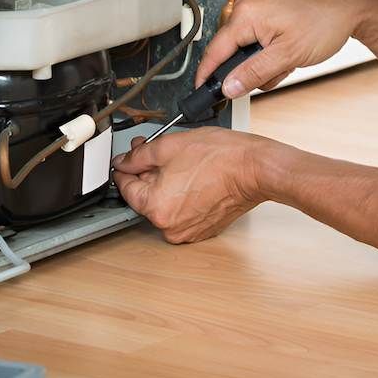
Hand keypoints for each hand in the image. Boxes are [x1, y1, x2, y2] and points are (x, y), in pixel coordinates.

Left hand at [111, 127, 269, 243]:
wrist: (254, 168)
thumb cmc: (220, 157)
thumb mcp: (169, 146)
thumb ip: (138, 156)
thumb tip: (123, 162)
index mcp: (156, 208)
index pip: (126, 188)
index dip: (125, 168)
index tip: (128, 159)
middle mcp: (170, 227)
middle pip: (146, 197)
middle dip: (147, 173)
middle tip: (156, 152)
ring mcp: (188, 231)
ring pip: (165, 204)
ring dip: (166, 184)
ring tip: (180, 162)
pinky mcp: (203, 229)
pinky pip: (182, 211)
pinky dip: (183, 196)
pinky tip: (193, 176)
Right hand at [196, 0, 377, 96]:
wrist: (350, 4)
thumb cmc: (325, 20)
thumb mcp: (288, 55)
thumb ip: (254, 73)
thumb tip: (228, 87)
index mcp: (245, 14)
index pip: (214, 51)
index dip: (208, 76)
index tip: (202, 95)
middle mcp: (246, 9)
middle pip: (231, 53)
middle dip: (252, 70)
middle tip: (278, 70)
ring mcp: (256, 11)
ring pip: (247, 52)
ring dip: (266, 65)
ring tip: (290, 58)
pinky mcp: (267, 16)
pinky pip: (258, 44)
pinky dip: (272, 55)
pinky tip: (290, 52)